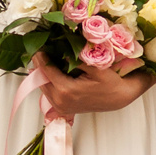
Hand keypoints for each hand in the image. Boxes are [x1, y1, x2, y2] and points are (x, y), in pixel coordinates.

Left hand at [32, 53, 150, 115]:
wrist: (118, 98)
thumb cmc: (110, 83)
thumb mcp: (95, 66)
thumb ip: (77, 58)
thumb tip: (61, 48)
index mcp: (66, 90)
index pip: (46, 70)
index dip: (40, 57)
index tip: (37, 45)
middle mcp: (60, 101)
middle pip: (40, 79)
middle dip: (39, 64)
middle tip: (39, 49)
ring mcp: (60, 107)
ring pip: (43, 87)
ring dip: (42, 73)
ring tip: (44, 57)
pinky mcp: (62, 109)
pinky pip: (49, 93)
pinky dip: (48, 81)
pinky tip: (52, 71)